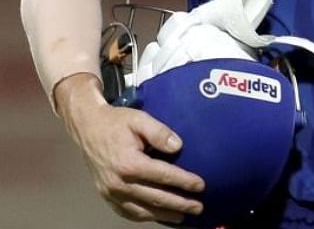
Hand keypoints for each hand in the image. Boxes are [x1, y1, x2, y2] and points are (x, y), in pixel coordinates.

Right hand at [56, 74, 204, 222]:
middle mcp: (119, 182)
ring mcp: (110, 192)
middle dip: (179, 204)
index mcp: (129, 163)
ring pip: (141, 210)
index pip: (163, 176)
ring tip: (182, 217)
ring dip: (163, 215)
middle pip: (155, 198)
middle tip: (198, 208)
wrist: (87, 127)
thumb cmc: (116, 122)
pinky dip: (143, 217)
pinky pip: (126, 212)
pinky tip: (157, 216)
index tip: (201, 186)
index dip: (184, 182)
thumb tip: (178, 146)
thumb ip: (159, 132)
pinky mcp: (105, 195)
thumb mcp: (139, 119)